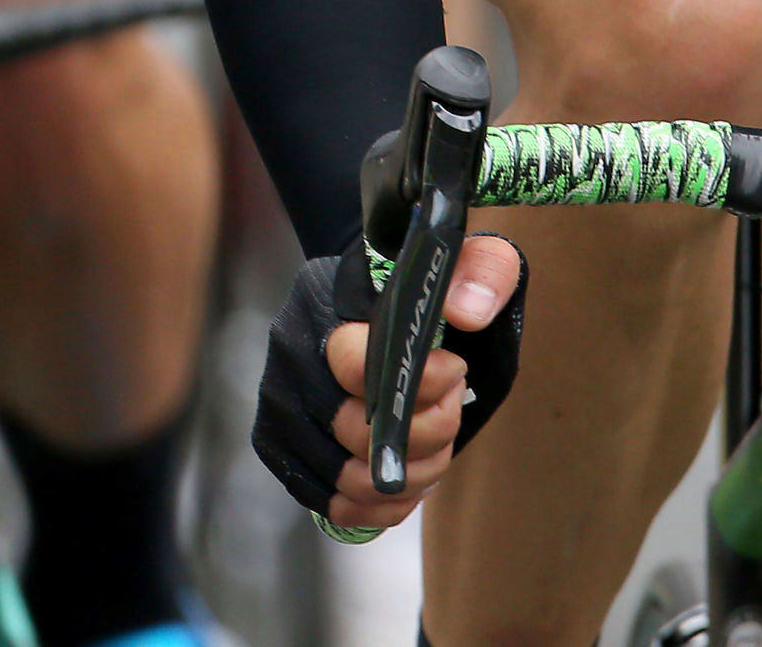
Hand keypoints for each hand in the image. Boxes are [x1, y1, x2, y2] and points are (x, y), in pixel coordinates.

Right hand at [252, 232, 526, 532]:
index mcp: (327, 301)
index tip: (455, 370)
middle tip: (451, 405)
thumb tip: (468, 313)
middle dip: (426, 432)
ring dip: (411, 476)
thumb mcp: (466, 256)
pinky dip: (381, 506)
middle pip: (358, 432)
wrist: (374, 297)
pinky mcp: (279, 449)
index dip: (420, 385)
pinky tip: (410, 483)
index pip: (360, 365)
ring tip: (438, 445)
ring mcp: (279, 407)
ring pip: (349, 479)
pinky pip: (331, 504)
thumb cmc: (422, 280)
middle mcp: (291, 356)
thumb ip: (482, 270)